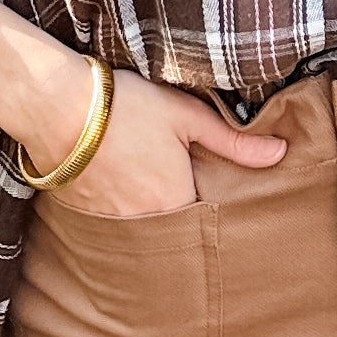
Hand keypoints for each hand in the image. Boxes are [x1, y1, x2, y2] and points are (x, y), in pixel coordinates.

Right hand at [40, 66, 285, 218]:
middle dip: (178, 216)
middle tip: (176, 188)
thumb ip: (234, 141)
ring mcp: (110, 223)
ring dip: (148, 214)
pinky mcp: (82, 216)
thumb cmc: (125, 106)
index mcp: (176, 201)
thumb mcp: (187, 115)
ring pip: (141, 228)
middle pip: (173, 230)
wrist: (56, 106)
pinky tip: (117, 184)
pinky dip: (118, 209)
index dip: (210, 210)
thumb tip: (280, 153)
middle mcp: (145, 223)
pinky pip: (111, 223)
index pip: (205, 223)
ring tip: (146, 184)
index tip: (213, 199)